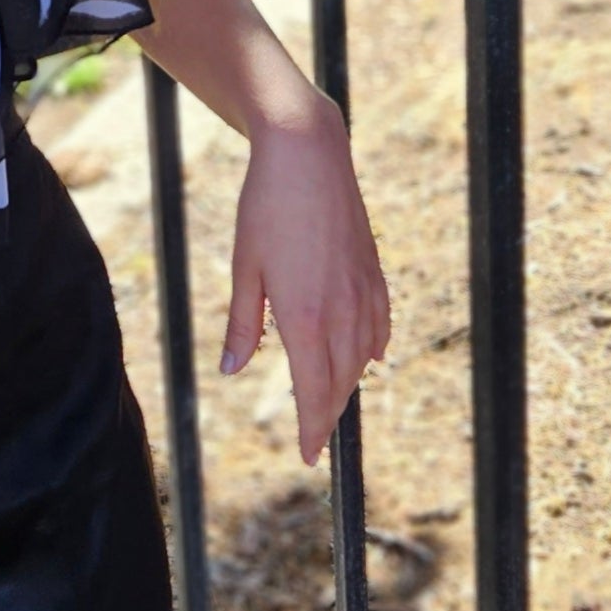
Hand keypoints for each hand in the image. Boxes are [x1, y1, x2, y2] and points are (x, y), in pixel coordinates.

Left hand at [220, 95, 389, 466]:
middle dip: (328, 414)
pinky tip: (366, 356)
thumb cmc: (266, 208)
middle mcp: (341, 311)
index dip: (312, 429)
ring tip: (332, 400)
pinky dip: (371, 348)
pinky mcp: (374, 271)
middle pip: (340, 382)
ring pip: (361, 358)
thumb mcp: (244, 267)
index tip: (309, 455)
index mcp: (304, 317)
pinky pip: (379, 325)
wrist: (307, 155)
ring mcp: (362, 291)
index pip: (313, 392)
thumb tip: (232, 371)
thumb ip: (242, 325)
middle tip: (316, 436)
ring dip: (347, 384)